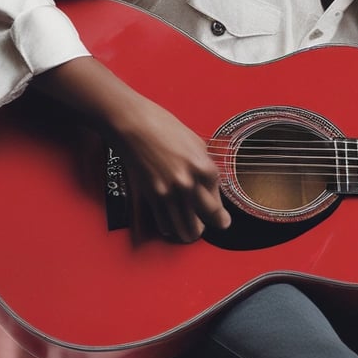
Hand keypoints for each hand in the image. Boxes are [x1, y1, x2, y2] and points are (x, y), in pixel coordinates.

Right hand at [114, 96, 231, 242]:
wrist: (135, 125)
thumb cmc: (164, 128)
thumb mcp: (196, 144)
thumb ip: (205, 167)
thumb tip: (210, 185)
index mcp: (205, 169)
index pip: (219, 201)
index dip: (220, 210)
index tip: (221, 217)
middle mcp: (190, 184)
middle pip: (209, 220)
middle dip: (213, 224)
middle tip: (214, 225)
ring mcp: (170, 192)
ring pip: (187, 229)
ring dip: (191, 231)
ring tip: (192, 230)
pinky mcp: (152, 196)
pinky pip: (165, 224)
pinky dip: (170, 227)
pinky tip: (172, 223)